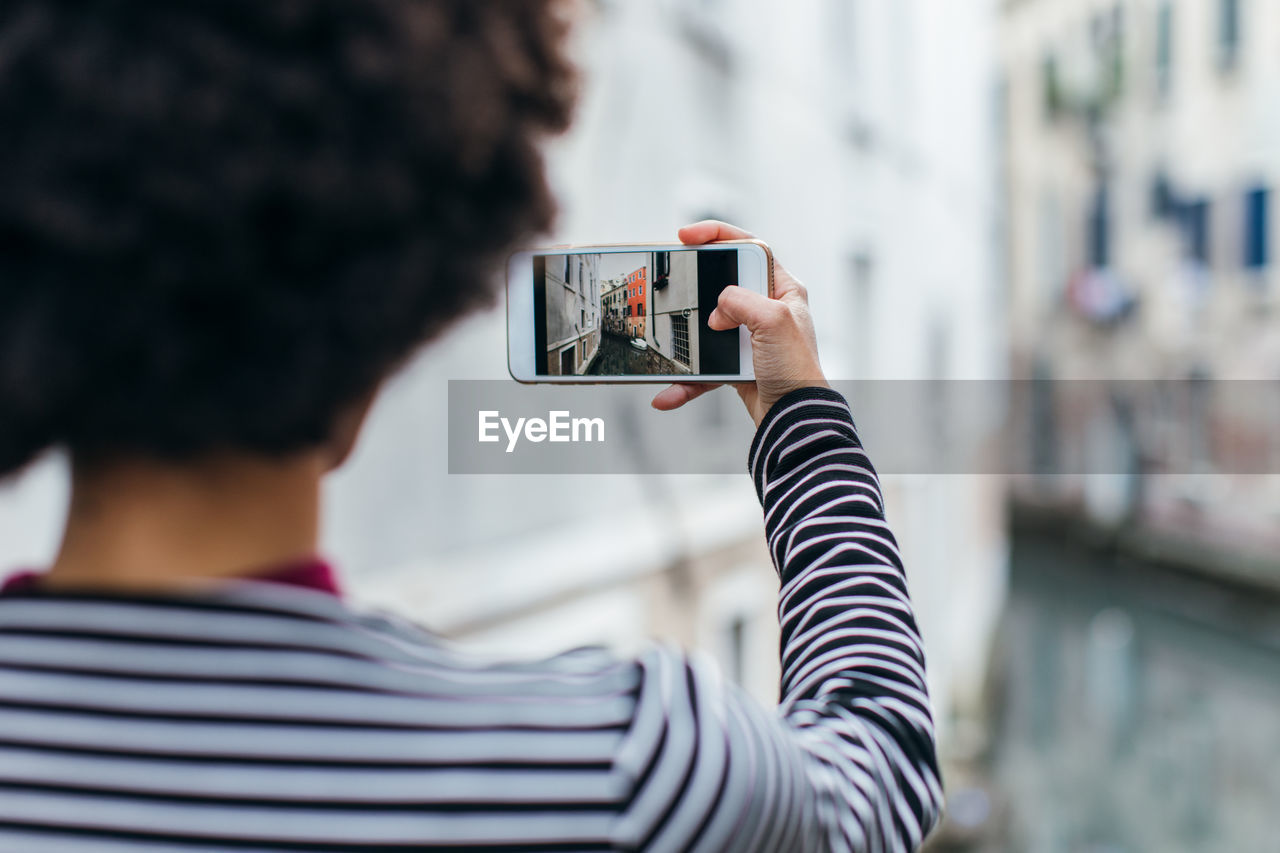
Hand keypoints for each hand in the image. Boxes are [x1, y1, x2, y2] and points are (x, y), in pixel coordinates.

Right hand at [651, 221, 827, 426]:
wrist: (793, 418)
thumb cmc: (796, 370)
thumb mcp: (773, 321)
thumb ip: (741, 301)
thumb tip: (718, 310)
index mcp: (783, 289)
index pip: (749, 247)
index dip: (718, 235)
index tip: (687, 236)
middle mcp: (767, 309)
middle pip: (722, 283)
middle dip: (697, 287)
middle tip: (676, 278)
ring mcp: (750, 336)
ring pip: (707, 326)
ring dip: (686, 340)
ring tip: (670, 339)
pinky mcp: (737, 362)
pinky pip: (704, 366)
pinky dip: (686, 381)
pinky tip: (668, 392)